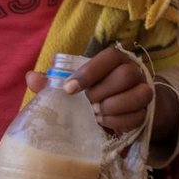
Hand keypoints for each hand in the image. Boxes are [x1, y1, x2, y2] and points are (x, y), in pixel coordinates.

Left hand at [26, 45, 153, 133]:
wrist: (121, 109)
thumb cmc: (93, 92)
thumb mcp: (74, 86)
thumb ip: (53, 82)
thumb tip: (31, 77)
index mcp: (116, 60)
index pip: (110, 56)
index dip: (90, 72)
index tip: (69, 89)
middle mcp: (134, 71)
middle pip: (126, 75)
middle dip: (101, 92)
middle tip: (86, 103)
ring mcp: (144, 90)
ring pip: (140, 94)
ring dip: (113, 107)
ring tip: (95, 114)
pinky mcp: (147, 111)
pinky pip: (139, 116)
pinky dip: (118, 122)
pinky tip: (104, 122)